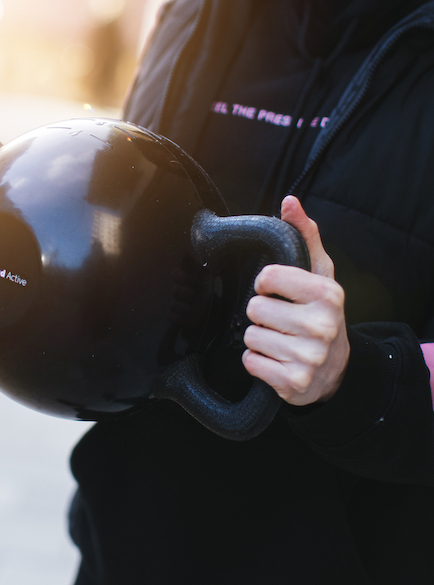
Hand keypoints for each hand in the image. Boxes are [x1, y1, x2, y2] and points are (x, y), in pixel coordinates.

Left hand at [241, 196, 349, 405]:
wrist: (335, 368)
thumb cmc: (320, 313)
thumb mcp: (319, 273)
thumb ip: (304, 235)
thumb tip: (290, 202)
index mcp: (327, 294)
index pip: (268, 276)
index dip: (265, 283)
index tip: (276, 291)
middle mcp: (322, 326)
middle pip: (255, 308)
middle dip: (262, 314)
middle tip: (281, 321)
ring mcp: (309, 357)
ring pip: (250, 336)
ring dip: (259, 339)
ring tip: (280, 340)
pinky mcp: (293, 382)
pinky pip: (250, 362)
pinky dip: (257, 362)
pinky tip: (276, 360)